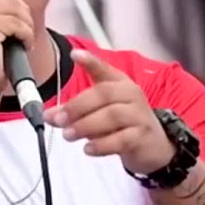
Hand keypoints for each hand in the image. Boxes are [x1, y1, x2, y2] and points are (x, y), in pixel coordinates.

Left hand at [44, 49, 174, 173]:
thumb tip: (50, 115)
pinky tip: (88, 149)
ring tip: (68, 135)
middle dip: (77, 106)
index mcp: (120, 83)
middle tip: (58, 119)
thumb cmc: (124, 123)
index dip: (90, 61)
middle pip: (104, 93)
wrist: (154, 145)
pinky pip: (121, 139)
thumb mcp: (101, 112)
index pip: (104, 69)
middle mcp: (131, 95)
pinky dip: (102, 144)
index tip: (74, 55)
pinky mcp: (142, 136)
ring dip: (86, 125)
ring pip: (112, 116)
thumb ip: (76, 111)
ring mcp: (139, 115)